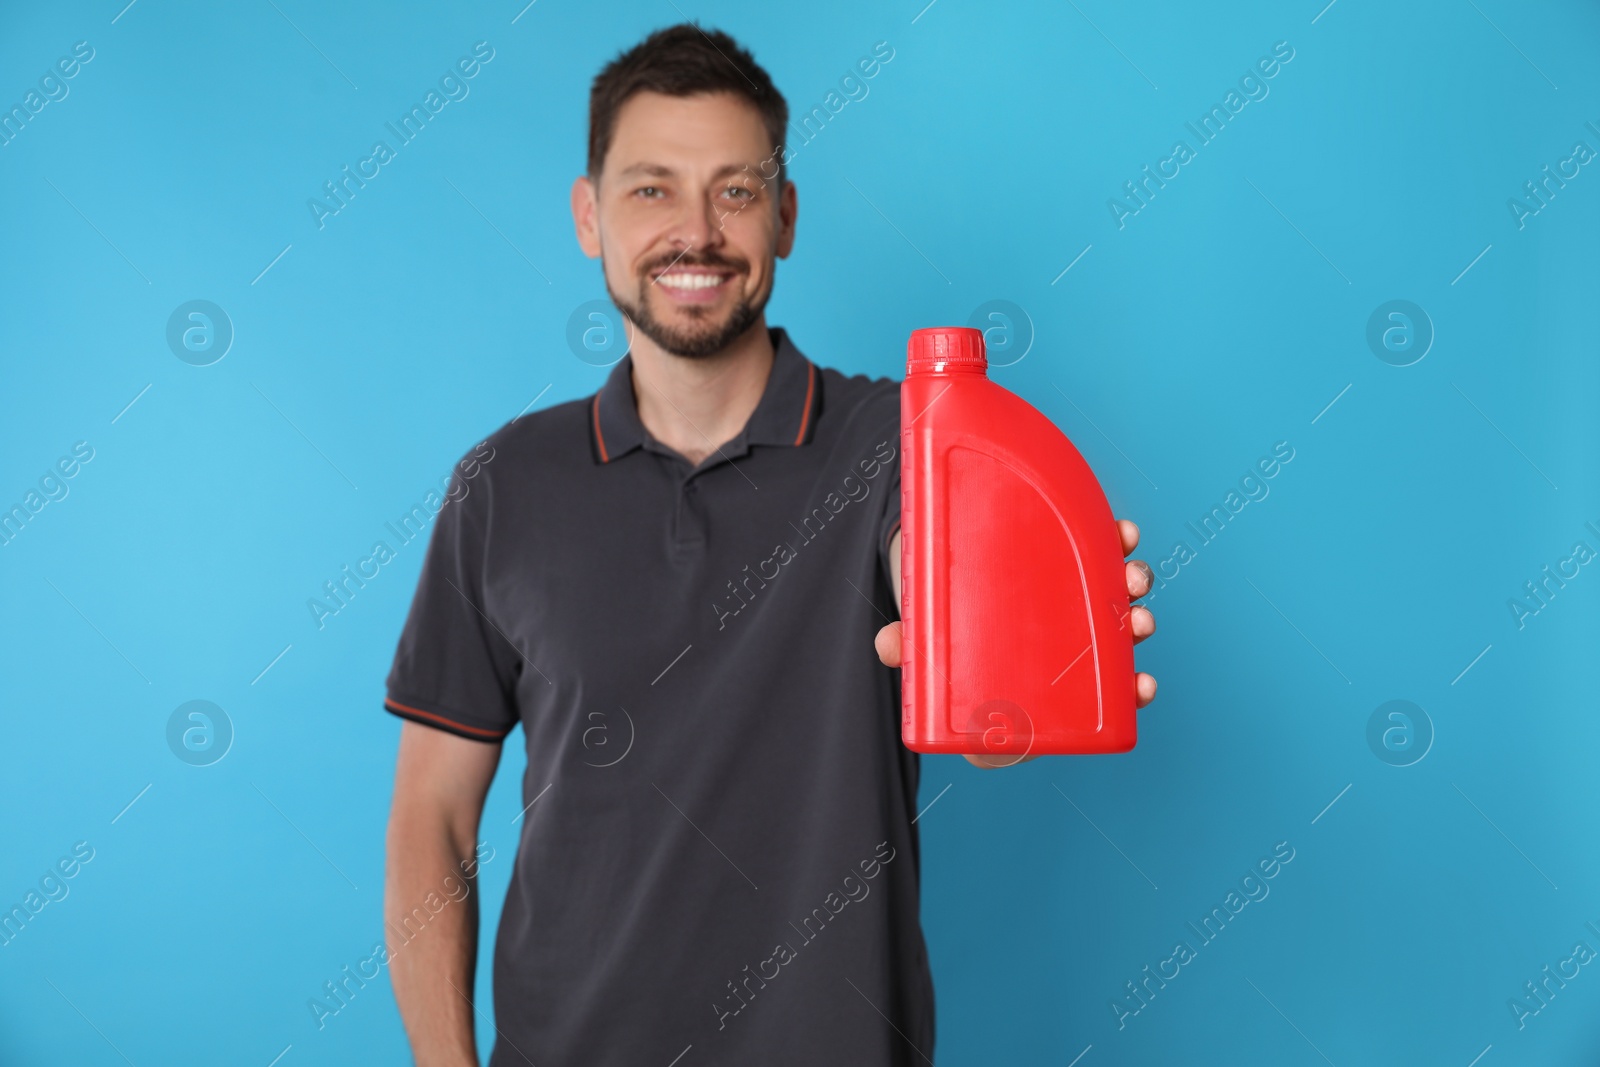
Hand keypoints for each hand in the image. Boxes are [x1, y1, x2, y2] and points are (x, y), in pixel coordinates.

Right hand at [874, 518, 1157, 767]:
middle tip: (1138, 625)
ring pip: (1111, 609)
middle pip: (1107, 657)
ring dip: (1132, 593)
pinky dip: (1114, 548)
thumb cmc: (932, 629)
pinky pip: (1099, 562)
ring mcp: (1066, 614)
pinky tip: (1122, 535)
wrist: (928, 577)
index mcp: (1028, 687)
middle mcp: (1056, 654)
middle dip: (1134, 640)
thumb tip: (888, 646)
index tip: (1140, 688)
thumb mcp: (921, 642)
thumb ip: (910, 648)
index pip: (1083, 706)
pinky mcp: (1064, 573)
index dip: (1121, 699)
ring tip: (1132, 580)